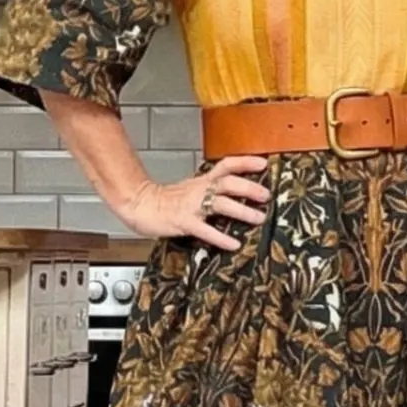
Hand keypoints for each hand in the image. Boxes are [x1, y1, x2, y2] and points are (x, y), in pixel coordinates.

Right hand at [120, 154, 270, 250]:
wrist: (140, 205)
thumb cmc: (166, 200)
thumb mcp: (191, 188)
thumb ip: (210, 189)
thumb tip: (234, 193)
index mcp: (202, 181)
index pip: (226, 166)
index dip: (245, 162)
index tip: (263, 162)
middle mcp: (199, 190)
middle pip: (227, 183)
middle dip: (248, 187)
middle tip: (266, 194)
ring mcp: (192, 206)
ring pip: (220, 204)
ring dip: (241, 210)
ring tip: (258, 218)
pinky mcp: (184, 222)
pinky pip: (205, 230)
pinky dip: (221, 237)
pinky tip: (233, 244)